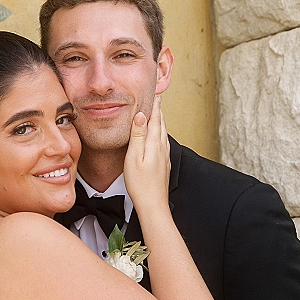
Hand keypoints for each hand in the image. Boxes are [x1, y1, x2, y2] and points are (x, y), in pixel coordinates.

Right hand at [123, 95, 170, 216]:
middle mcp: (162, 149)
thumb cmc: (140, 184)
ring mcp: (165, 158)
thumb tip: (141, 115)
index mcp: (154, 144)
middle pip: (161, 125)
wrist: (153, 205)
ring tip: (158, 115)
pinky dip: (161, 135)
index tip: (155, 94)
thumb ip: (138, 135)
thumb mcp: (134, 157)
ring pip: (164, 135)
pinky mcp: (164, 166)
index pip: (155, 120)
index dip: (155, 106)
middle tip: (158, 99)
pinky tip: (159, 139)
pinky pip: (163, 144)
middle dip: (159, 112)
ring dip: (161, 123)